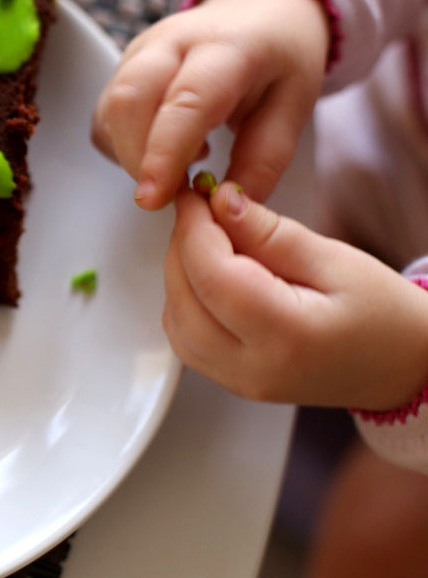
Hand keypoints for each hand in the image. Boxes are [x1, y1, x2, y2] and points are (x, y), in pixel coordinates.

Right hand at [91, 0, 329, 208]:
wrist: (260, 9)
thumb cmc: (280, 59)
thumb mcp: (294, 107)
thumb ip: (262, 161)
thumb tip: (224, 207)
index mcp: (227, 46)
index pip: (184, 101)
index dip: (164, 154)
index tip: (154, 199)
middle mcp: (173, 40)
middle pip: (129, 100)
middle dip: (137, 159)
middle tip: (167, 194)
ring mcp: (140, 50)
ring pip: (110, 109)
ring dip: (131, 153)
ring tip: (177, 164)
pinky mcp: (121, 66)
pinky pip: (104, 115)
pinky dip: (122, 144)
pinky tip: (160, 147)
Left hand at [163, 182, 427, 410]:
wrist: (402, 366)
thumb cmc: (384, 314)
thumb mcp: (335, 259)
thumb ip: (270, 233)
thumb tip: (220, 201)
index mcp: (287, 337)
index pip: (214, 276)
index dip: (194, 228)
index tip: (195, 194)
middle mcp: (253, 369)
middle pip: (184, 298)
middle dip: (183, 246)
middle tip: (203, 209)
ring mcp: (237, 383)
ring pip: (175, 320)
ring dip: (180, 272)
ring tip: (212, 241)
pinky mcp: (230, 382)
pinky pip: (185, 338)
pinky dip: (185, 298)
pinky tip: (211, 274)